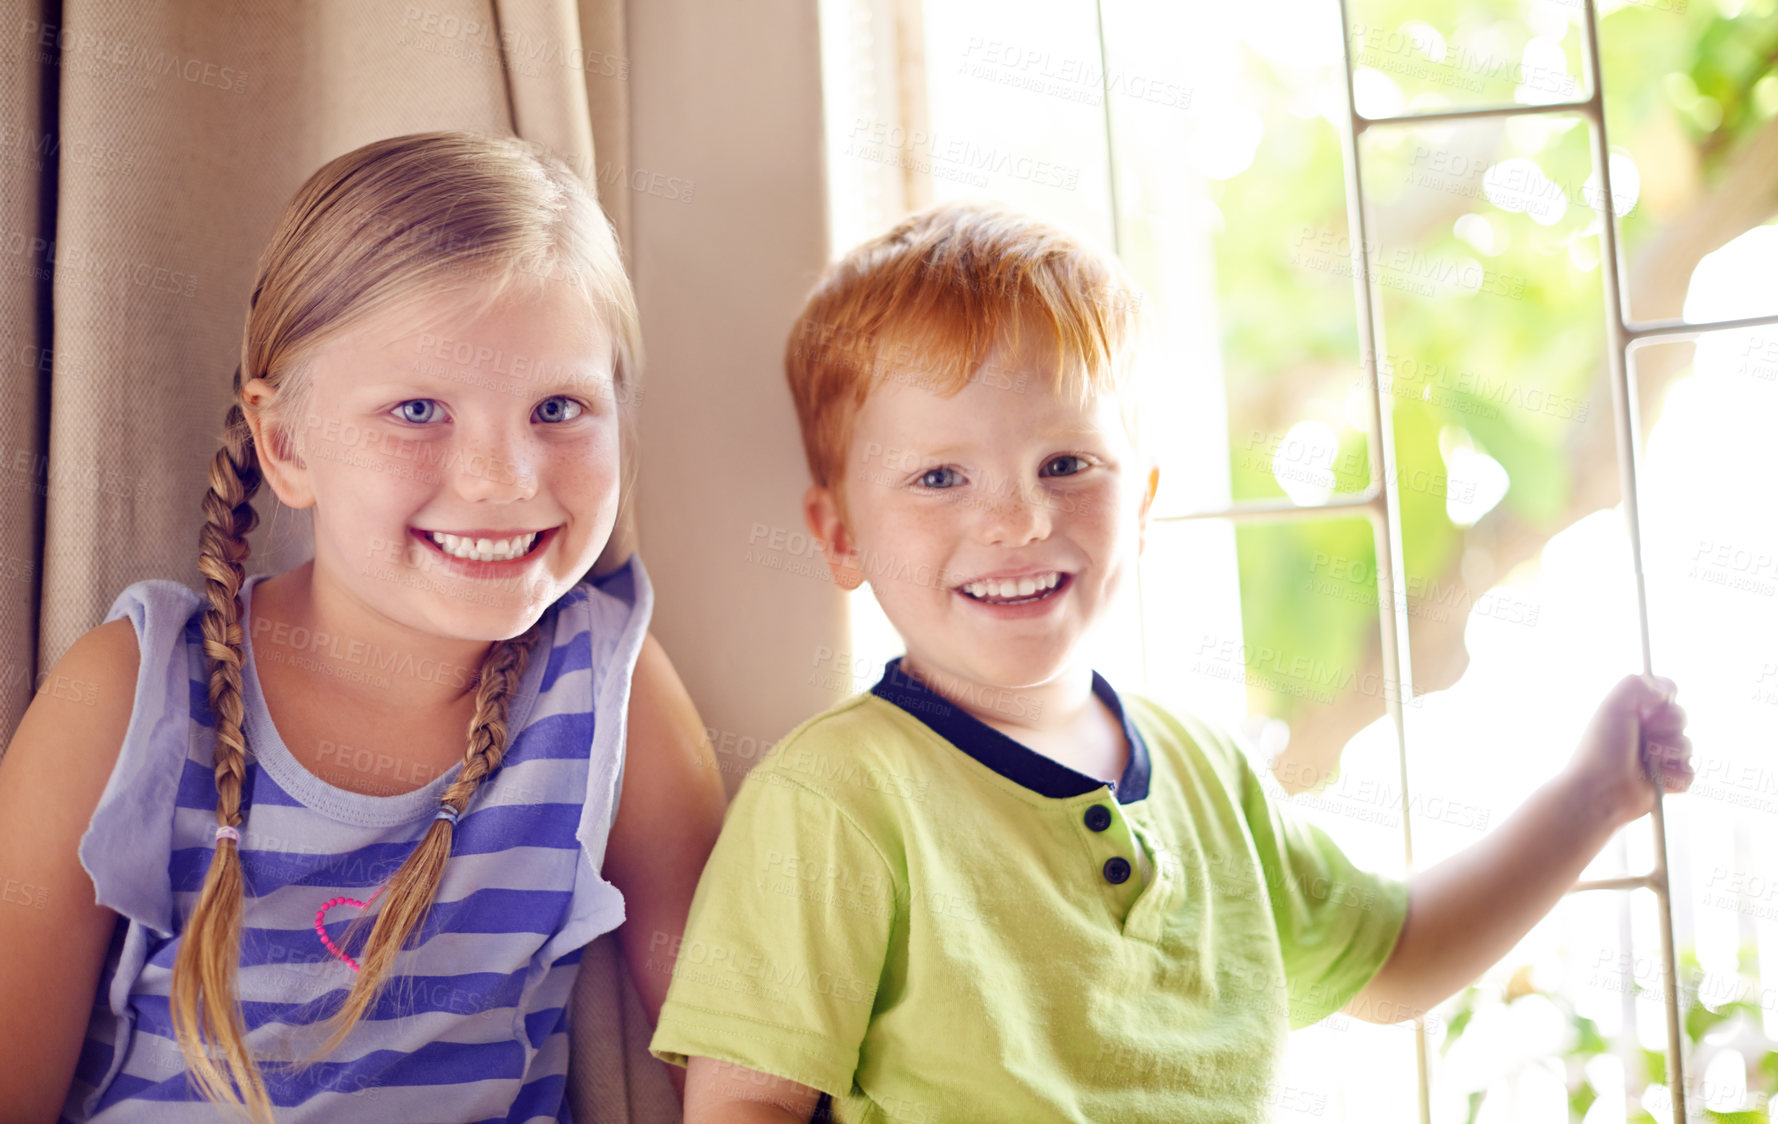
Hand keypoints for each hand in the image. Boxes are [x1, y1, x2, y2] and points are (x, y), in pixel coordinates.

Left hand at [1565, 674, 1693, 829]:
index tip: (1652, 706)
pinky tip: (1656, 780)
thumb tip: (1666, 690)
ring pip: (1688, 745)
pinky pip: (1689, 773)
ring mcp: (1659, 757)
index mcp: (1634, 713)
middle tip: (1644, 736)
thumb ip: (1637, 684)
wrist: (1599, 792)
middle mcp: (1647, 732)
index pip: (1668, 694)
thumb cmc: (1602, 748)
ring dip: (1669, 752)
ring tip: (1646, 761)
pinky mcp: (1668, 781)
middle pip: (1681, 717)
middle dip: (1667, 726)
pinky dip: (1674, 776)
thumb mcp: (1613, 705)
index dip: (1666, 699)